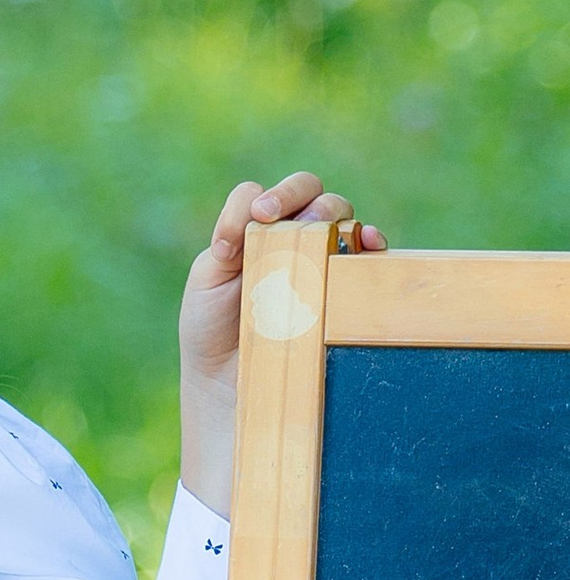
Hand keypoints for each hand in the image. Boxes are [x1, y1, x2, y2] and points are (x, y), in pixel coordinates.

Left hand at [179, 173, 384, 516]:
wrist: (233, 386)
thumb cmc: (214, 332)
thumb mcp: (208, 279)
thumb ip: (228, 236)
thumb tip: (255, 209)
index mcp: (255, 232)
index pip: (268, 195)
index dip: (266, 198)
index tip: (257, 218)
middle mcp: (292, 239)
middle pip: (310, 194)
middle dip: (298, 195)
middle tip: (280, 215)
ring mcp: (323, 260)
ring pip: (341, 216)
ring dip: (335, 213)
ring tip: (325, 227)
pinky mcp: (346, 287)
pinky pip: (367, 254)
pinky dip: (371, 242)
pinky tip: (369, 244)